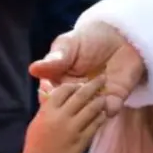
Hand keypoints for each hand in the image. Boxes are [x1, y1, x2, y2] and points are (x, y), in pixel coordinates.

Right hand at [23, 77, 106, 152]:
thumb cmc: (35, 143)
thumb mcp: (37, 120)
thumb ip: (48, 106)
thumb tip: (55, 93)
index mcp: (49, 110)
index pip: (64, 89)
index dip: (75, 84)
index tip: (81, 83)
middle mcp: (62, 116)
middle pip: (81, 95)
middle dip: (93, 84)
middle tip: (103, 78)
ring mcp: (73, 129)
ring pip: (91, 109)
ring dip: (99, 101)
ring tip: (104, 97)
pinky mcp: (82, 141)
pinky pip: (95, 125)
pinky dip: (100, 117)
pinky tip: (103, 114)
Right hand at [29, 24, 144, 115]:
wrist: (119, 35)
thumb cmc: (88, 38)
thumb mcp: (69, 46)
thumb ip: (55, 60)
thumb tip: (33, 69)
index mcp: (60, 82)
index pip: (51, 98)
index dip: (51, 98)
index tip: (55, 90)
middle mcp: (76, 95)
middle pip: (69, 111)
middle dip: (74, 104)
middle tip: (80, 86)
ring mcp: (95, 100)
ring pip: (88, 116)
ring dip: (91, 108)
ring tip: (95, 91)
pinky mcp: (113, 101)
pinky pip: (108, 113)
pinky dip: (108, 109)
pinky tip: (107, 97)